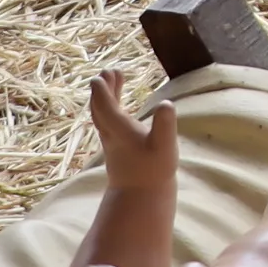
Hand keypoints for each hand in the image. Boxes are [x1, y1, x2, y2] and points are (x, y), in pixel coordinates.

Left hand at [87, 70, 179, 195]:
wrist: (141, 195)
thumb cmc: (154, 170)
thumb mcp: (165, 146)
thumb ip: (165, 125)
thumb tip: (167, 104)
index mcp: (120, 131)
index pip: (106, 107)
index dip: (104, 91)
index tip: (103, 75)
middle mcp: (111, 134)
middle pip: (100, 108)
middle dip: (102, 89)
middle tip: (110, 71)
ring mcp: (111, 140)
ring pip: (102, 114)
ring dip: (105, 96)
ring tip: (115, 78)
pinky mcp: (115, 146)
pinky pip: (107, 120)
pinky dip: (110, 106)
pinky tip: (119, 102)